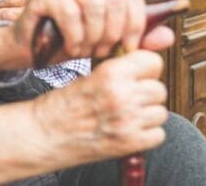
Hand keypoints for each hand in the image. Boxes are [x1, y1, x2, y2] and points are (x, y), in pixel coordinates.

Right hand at [0, 0, 173, 70]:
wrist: (25, 48)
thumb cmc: (62, 42)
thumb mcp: (103, 42)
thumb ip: (133, 38)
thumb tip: (168, 36)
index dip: (136, 22)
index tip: (128, 47)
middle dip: (112, 33)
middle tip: (101, 53)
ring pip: (94, 5)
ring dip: (93, 37)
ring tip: (85, 51)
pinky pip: (69, 13)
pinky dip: (75, 37)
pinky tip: (71, 48)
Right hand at [0, 50, 167, 182]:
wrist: (45, 133)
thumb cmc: (61, 105)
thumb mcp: (89, 76)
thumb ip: (118, 70)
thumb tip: (147, 64)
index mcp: (110, 74)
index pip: (153, 62)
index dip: (146, 68)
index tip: (139, 73)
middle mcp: (122, 96)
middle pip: (159, 89)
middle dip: (146, 93)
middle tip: (129, 97)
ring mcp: (127, 122)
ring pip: (160, 112)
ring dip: (148, 114)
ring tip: (127, 114)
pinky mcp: (129, 143)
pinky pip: (158, 135)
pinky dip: (147, 134)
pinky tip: (129, 129)